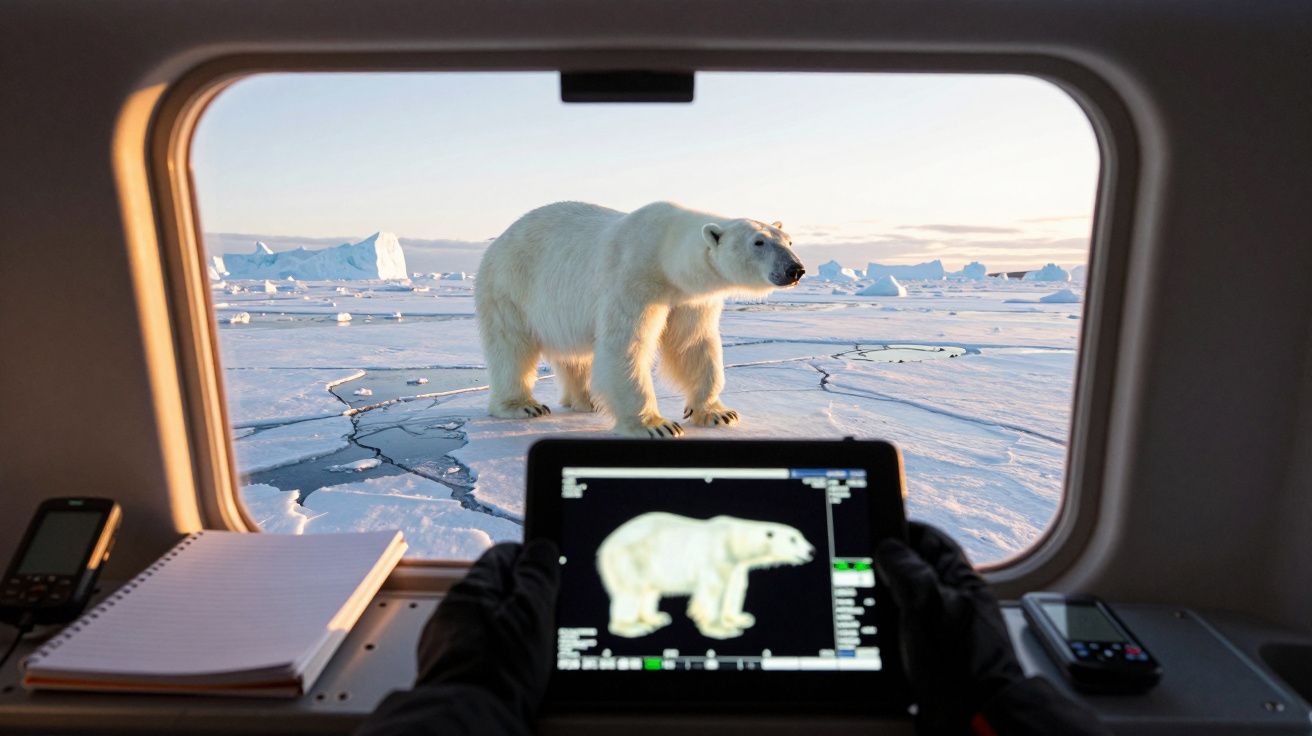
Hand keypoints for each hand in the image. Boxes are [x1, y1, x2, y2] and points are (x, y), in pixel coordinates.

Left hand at [415, 540, 559, 723]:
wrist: (467, 723)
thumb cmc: (498, 673)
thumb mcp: (532, 614)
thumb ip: (537, 575)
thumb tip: (541, 547)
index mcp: (471, 589)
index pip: (504, 556)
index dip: (531, 563)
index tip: (550, 574)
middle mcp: (451, 612)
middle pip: (495, 592)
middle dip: (521, 603)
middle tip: (547, 620)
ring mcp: (446, 645)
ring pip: (486, 625)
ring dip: (506, 633)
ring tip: (530, 653)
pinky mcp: (449, 673)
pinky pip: (478, 653)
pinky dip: (494, 658)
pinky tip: (510, 673)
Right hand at [875, 522, 1023, 733]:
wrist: (973, 715)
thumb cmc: (963, 663)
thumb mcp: (928, 604)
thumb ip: (907, 570)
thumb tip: (887, 546)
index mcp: (958, 579)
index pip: (929, 539)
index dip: (902, 530)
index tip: (874, 529)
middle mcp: (949, 600)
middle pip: (910, 570)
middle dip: (884, 568)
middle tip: (859, 568)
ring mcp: (938, 628)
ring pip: (901, 601)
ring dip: (880, 602)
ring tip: (860, 602)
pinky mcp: (925, 654)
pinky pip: (898, 630)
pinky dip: (881, 630)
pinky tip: (869, 634)